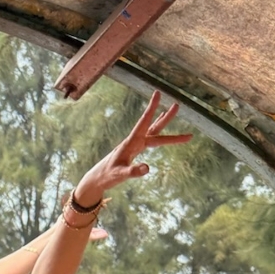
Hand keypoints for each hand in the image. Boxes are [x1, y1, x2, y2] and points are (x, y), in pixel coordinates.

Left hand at [73, 90, 191, 206]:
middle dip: (166, 118)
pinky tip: (159, 121)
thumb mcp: (120, 175)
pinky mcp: (135, 149)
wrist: (97, 179)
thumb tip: (148, 168)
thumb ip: (132, 172)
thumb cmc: (107, 176)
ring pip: (153, 130)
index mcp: (130, 143)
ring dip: (164, 120)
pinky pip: (149, 136)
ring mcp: (135, 145)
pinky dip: (156, 127)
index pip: (143, 123)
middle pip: (153, 127)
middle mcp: (134, 141)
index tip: (157, 94)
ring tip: (174, 107)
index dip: (151, 109)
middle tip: (177, 104)